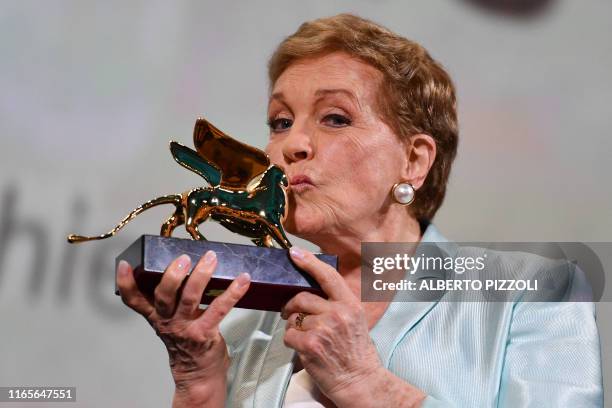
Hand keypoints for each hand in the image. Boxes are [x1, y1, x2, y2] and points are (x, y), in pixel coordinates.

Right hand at [116, 251, 249, 406]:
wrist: (198, 373)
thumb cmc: (186, 340)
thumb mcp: (169, 320)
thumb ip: (171, 299)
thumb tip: (184, 265)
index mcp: (156, 315)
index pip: (134, 300)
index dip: (126, 283)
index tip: (124, 265)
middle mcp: (168, 321)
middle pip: (163, 296)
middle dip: (172, 275)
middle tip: (182, 258)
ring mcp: (186, 327)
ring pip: (190, 298)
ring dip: (201, 276)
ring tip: (210, 259)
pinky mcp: (205, 332)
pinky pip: (220, 308)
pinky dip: (233, 292)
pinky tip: (243, 280)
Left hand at [281, 247, 383, 405]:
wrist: (360, 381)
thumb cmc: (356, 353)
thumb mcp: (355, 320)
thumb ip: (337, 304)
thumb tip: (312, 292)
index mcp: (350, 304)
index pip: (328, 276)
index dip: (309, 262)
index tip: (295, 253)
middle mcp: (338, 313)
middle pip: (302, 297)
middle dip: (291, 305)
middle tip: (290, 312)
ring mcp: (323, 329)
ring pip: (293, 318)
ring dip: (294, 327)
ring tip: (306, 337)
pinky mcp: (310, 344)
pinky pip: (288, 335)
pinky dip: (291, 342)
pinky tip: (304, 348)